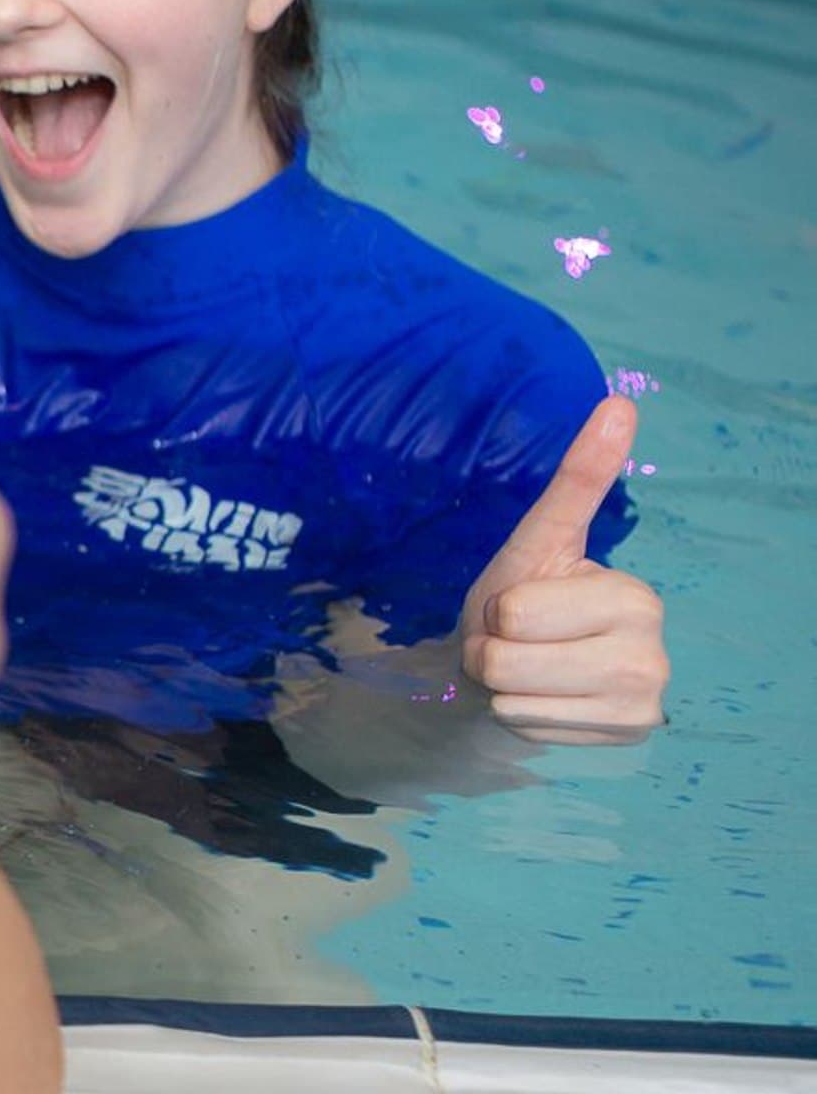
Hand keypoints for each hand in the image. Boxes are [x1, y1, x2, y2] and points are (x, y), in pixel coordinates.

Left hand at [461, 396, 667, 744]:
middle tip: (516, 642)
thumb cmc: (522, 601)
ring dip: (501, 685)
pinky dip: (517, 714)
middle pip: (508, 657)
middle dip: (492, 650)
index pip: (515, 611)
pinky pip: (523, 726)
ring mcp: (641, 705)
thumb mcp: (537, 541)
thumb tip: (619, 402)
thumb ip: (578, 479)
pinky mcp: (618, 741)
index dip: (499, 609)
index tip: (522, 607)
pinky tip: (542, 701)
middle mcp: (652, 655)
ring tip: (527, 671)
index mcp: (635, 598)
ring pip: (511, 696)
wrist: (519, 672)